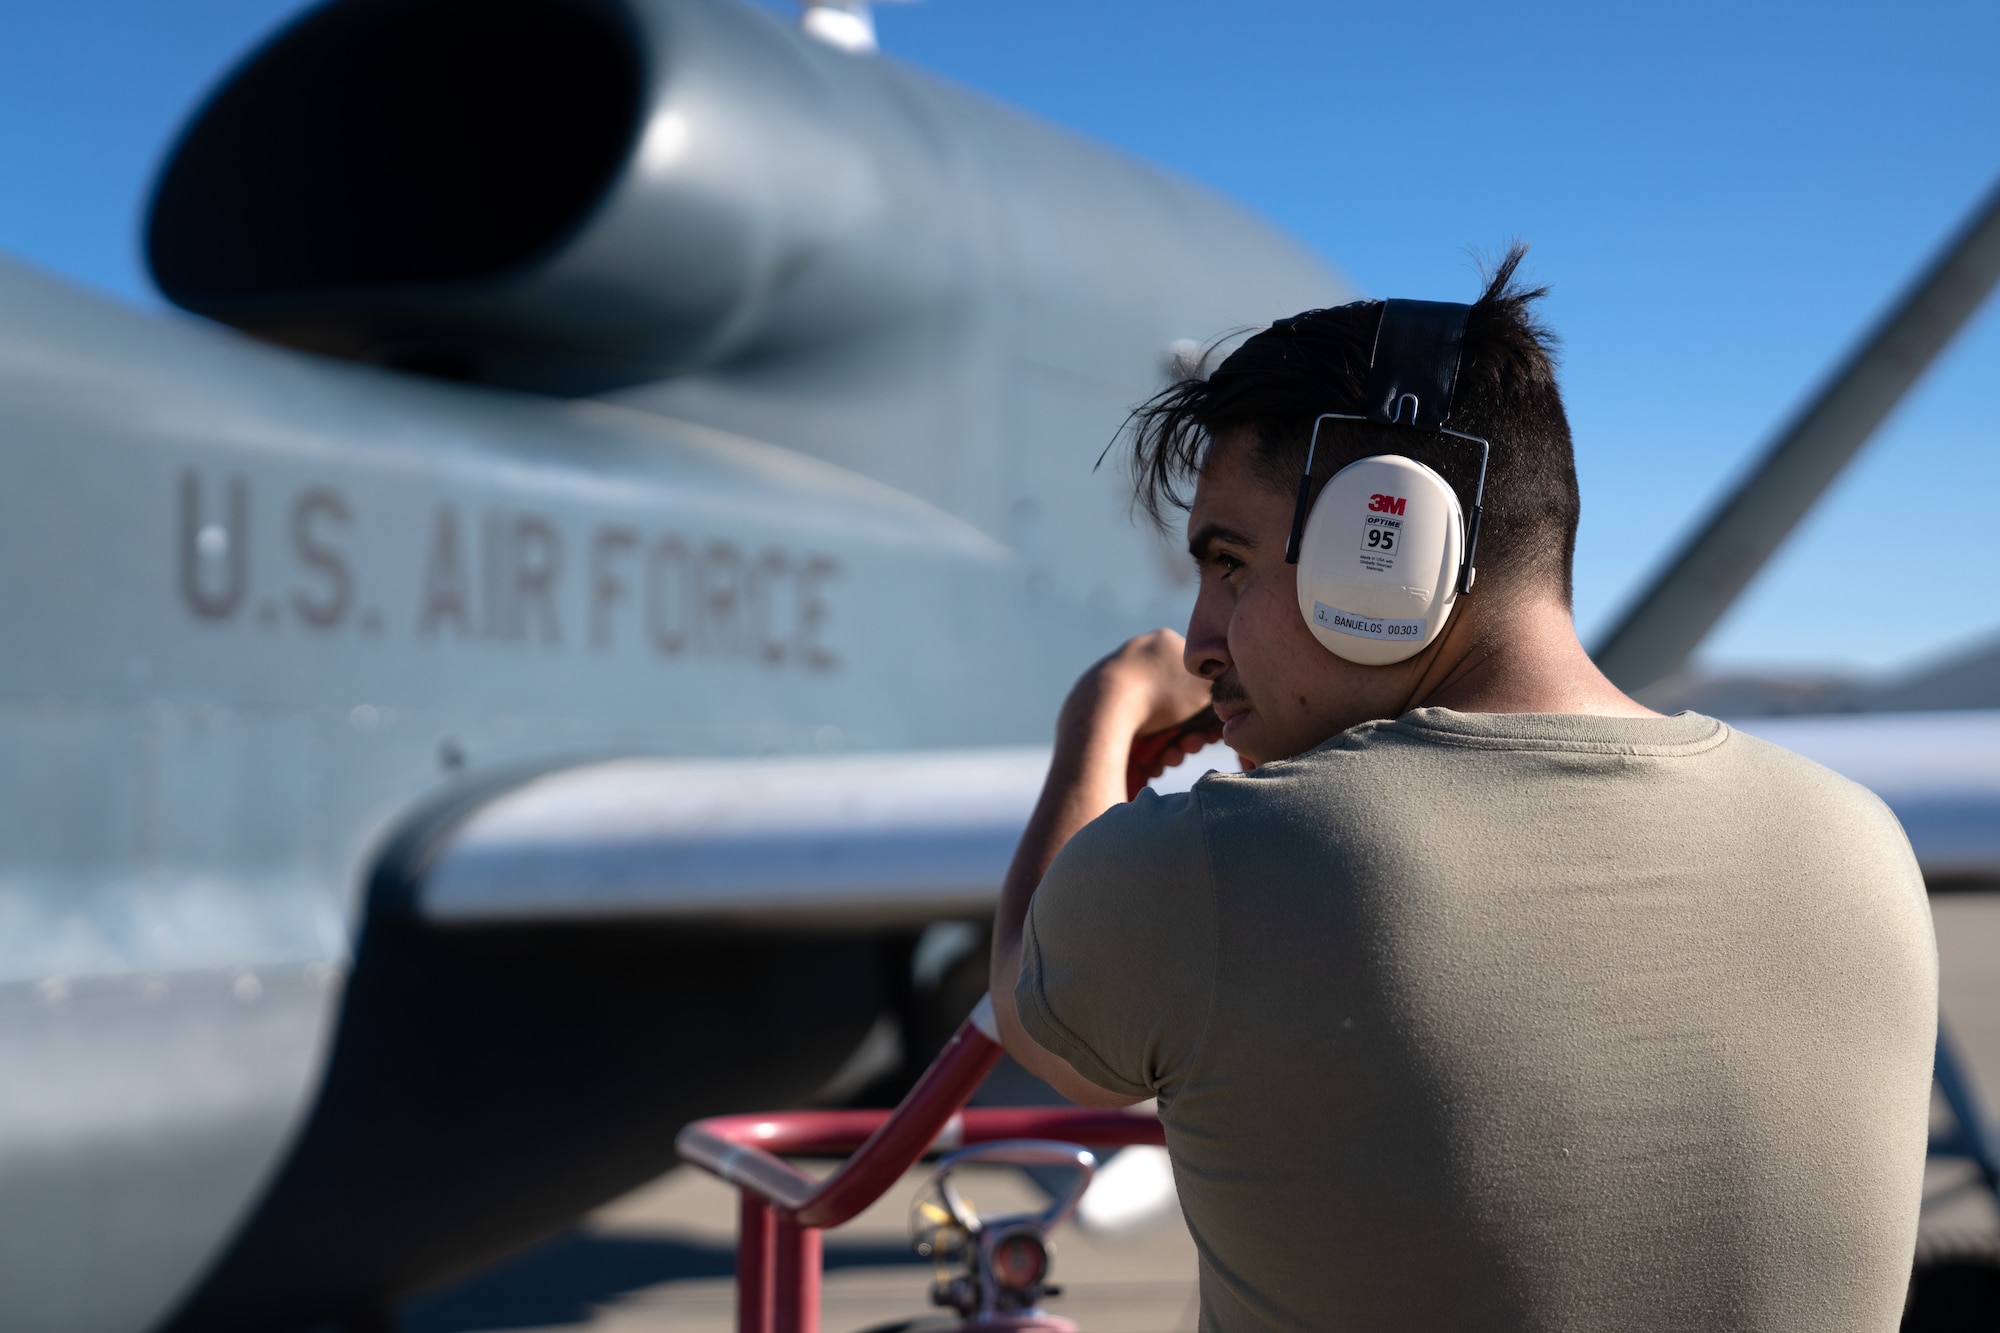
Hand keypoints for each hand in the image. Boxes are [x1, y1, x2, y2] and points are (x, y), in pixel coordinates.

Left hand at [1059, 629, 1217, 754]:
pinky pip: (1126, 725)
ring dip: (1165, 744)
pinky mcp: (1092, 699)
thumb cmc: (1163, 697)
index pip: (1197, 677)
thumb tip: (1227, 709)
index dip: (1204, 711)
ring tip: (1166, 759)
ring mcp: (1111, 675)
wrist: (1105, 709)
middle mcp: (1137, 652)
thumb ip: (1226, 693)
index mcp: (1164, 641)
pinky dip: (1138, 745)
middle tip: (1186, 749)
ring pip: (1151, 718)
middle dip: (1184, 732)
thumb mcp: (1210, 691)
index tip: (1205, 736)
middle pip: (1173, 701)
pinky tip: (1146, 760)